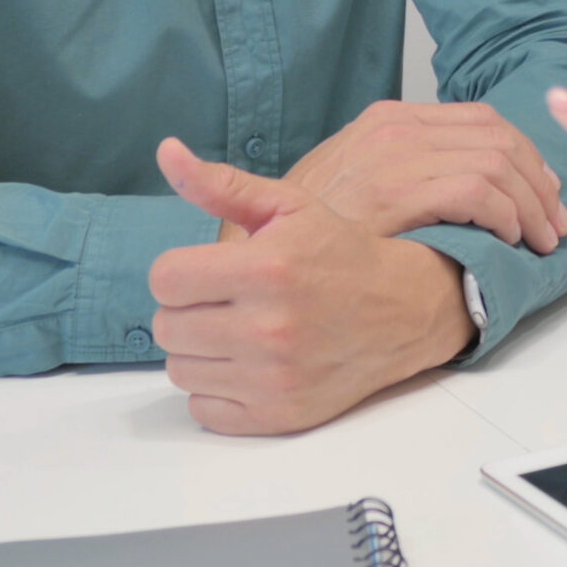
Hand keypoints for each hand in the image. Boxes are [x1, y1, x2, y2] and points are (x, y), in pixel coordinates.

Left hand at [150, 138, 475, 434]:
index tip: (210, 271)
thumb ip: (220, 185)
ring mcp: (274, 378)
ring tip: (240, 331)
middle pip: (166, 328)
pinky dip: (217, 389)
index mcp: (267, 269)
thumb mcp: (288, 206)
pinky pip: (203, 410)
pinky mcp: (278, 416)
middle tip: (230, 300)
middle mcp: (269, 328)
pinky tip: (249, 365)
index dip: (181, 271)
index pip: (163, 280)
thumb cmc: (339, 253)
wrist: (402, 309)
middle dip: (190, 309)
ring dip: (201, 351)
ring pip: (179, 370)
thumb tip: (167, 151)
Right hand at [246, 99, 566, 254]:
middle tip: (555, 225)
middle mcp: (395, 128)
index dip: (528, 158)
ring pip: (499, 163)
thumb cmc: (306, 228)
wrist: (254, 247)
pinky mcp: (396, 192)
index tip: (546, 195)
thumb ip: (408, 171)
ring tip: (541, 240)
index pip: (484, 121)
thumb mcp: (354, 181)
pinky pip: (479, 191)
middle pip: (501, 138)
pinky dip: (507, 214)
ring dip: (533, 205)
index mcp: (389, 119)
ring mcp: (395, 157)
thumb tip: (473, 186)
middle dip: (541, 183)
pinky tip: (510, 240)